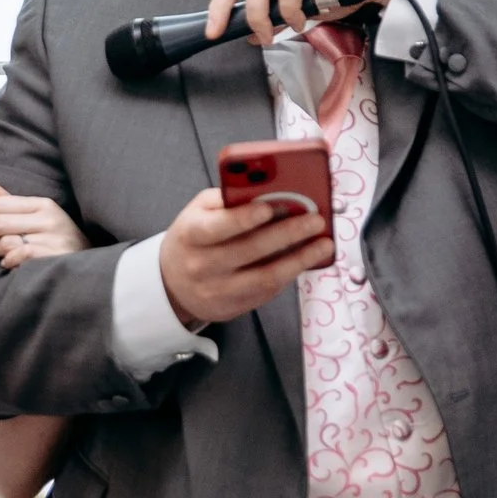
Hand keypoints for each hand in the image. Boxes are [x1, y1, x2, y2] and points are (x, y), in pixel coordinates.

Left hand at [0, 177, 88, 270]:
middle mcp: (49, 218)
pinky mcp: (53, 257)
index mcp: (43, 204)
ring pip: (5, 240)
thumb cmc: (56, 241)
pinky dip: (7, 260)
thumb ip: (6, 201)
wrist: (88, 266)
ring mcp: (52, 238)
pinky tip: (5, 263)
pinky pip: (19, 255)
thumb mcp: (35, 217)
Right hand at [157, 187, 332, 325]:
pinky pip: (268, 291)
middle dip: (287, 233)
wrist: (173, 283)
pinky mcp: (233, 308)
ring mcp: (218, 290)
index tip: (270, 207)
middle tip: (315, 220)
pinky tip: (306, 259)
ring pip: (264, 276)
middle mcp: (202, 265)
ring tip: (323, 245)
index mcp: (191, 234)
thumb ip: (229, 199)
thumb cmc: (194, 238)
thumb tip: (270, 189)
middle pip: (249, 250)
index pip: (217, 227)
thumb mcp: (199, 211)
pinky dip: (290, 273)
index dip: (244, 218)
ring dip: (299, 259)